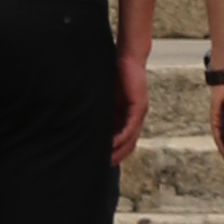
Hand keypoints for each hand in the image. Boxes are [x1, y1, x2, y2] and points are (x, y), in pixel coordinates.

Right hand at [108, 39, 149, 168]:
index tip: (101, 161)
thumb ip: (99, 108)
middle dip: (117, 157)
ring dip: (119, 151)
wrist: (128, 57)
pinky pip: (131, 127)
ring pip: (131, 139)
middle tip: (104, 166)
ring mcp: (138, 113)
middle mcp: (134, 117)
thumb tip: (84, 118)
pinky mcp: (139, 107)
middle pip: (128, 144)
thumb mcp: (104, 96)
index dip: (113, 152)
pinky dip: (122, 137)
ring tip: (107, 159)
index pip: (122, 140)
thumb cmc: (114, 73)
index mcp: (126, 115)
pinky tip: (112, 144)